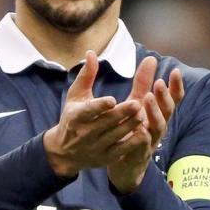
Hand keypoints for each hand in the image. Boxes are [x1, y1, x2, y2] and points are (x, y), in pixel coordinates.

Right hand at [43, 51, 146, 176]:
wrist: (65, 152)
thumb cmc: (72, 117)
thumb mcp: (75, 96)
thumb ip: (86, 75)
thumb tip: (92, 52)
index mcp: (76, 116)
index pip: (88, 111)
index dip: (100, 106)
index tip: (112, 99)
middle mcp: (85, 133)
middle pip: (107, 123)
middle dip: (122, 114)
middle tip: (138, 104)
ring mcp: (96, 147)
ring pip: (117, 136)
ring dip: (131, 125)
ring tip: (143, 113)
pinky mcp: (106, 157)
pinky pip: (122, 150)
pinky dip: (133, 142)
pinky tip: (145, 132)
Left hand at [107, 57, 184, 192]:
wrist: (124, 163)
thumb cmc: (133, 129)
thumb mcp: (136, 103)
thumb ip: (143, 83)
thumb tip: (151, 58)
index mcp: (158, 112)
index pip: (172, 98)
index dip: (176, 86)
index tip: (175, 71)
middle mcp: (158, 125)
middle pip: (167, 111)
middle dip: (164, 96)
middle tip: (158, 83)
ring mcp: (151, 140)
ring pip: (158, 126)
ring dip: (154, 113)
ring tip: (146, 99)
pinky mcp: (139, 153)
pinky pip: (143, 145)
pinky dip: (143, 137)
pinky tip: (139, 129)